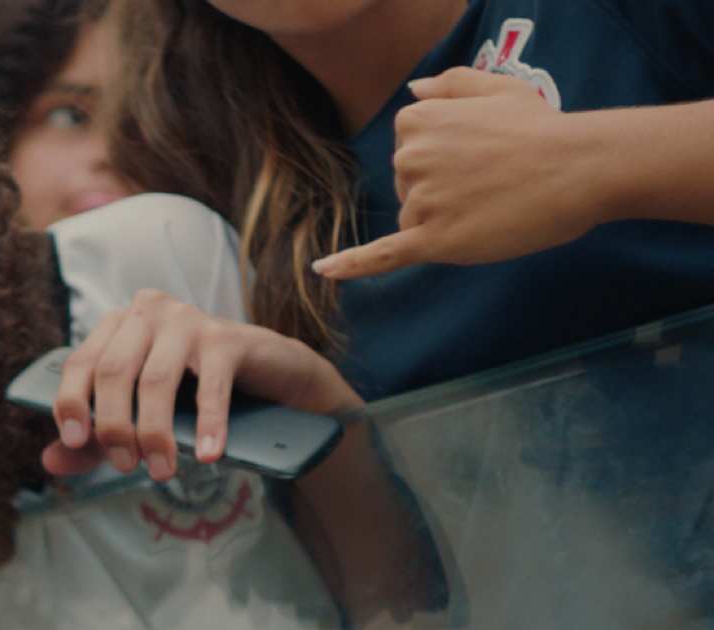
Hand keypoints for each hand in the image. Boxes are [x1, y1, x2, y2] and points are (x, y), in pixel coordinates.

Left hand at [46, 290, 362, 479]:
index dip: (71, 402)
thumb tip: (50, 462)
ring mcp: (188, 320)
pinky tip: (208, 454)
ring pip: (156, 380)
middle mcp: (147, 313)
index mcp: (117, 326)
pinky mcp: (227, 338)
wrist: (267, 375)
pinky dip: (207, 424)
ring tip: (162, 470)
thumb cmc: (192, 394)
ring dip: (154, 432)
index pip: (81, 362)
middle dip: (114, 425)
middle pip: (114, 372)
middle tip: (127, 467)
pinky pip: (210, 385)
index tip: (75, 442)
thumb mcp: (138, 414)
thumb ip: (95, 438)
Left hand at [314, 68, 597, 279]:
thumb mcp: (496, 88)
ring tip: (492, 204)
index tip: (479, 155)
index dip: (444, 161)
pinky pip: (383, 255)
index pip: (409, 153)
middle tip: (495, 180)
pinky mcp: (433, 240)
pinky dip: (352, 264)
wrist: (579, 168)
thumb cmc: (542, 129)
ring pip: (415, 221)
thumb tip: (412, 91)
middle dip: (443, 191)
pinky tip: (323, 270)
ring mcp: (419, 200)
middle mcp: (409, 158)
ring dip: (446, 220)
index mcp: (416, 121)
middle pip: (407, 189)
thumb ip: (450, 85)